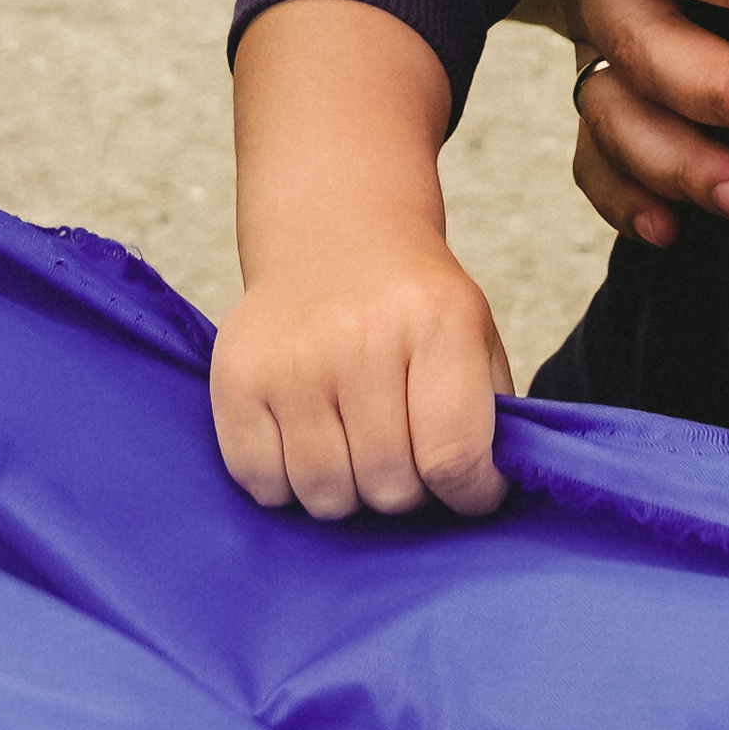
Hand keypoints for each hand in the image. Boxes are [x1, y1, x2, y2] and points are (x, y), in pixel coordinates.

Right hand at [211, 233, 512, 521]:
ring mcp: (293, 361)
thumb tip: (482, 491)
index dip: (471, 493)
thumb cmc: (411, 302)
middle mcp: (362, 337)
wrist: (333, 233)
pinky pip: (264, 484)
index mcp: (436, 322)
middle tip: (405, 454)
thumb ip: (491, 414)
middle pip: (389, 487)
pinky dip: (287, 485)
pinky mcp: (237, 379)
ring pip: (326, 496)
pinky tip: (307, 441)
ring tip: (356, 445)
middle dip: (407, 490)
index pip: (455, 457)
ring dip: (348, 491)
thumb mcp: (474, 334)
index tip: (470, 490)